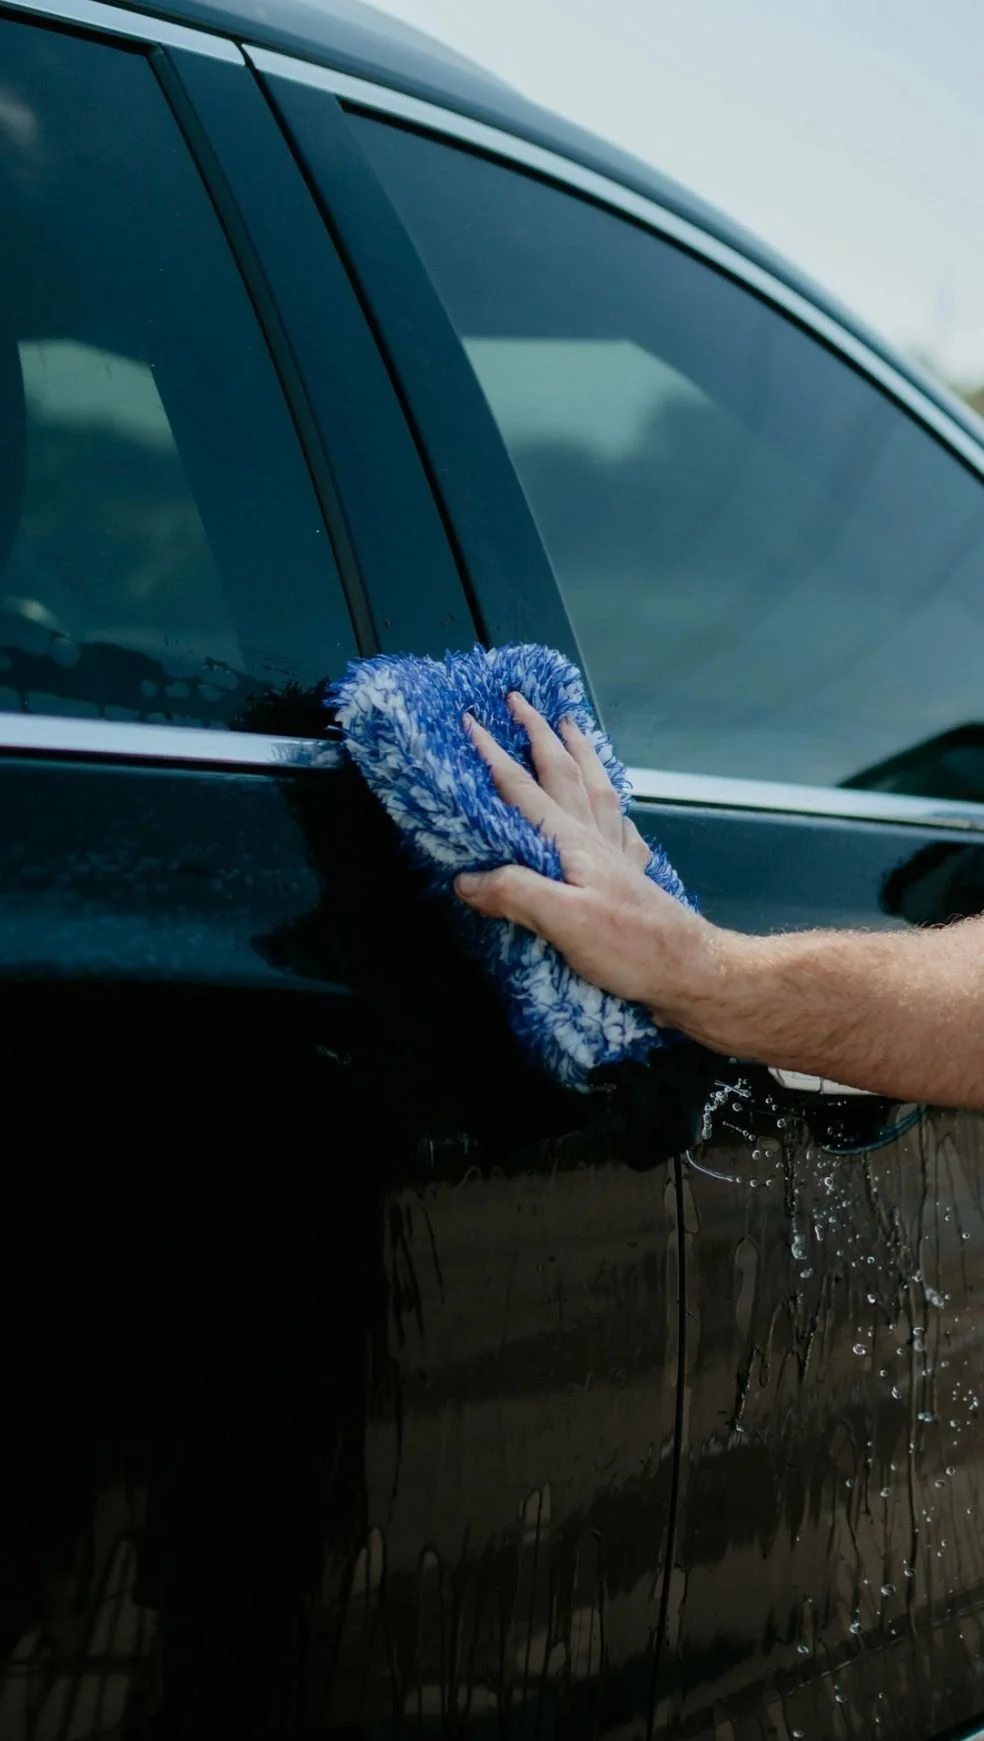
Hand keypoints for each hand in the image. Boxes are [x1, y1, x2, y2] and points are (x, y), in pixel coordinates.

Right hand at [454, 693, 718, 1019]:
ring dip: (580, 755)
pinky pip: (622, 829)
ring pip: (596, 790)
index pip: (523, 789)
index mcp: (571, 843)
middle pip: (563, 773)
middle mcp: (594, 840)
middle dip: (539, 733)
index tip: (472, 722)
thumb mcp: (561, 921)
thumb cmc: (630, 948)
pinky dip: (614, 810)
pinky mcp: (633, 879)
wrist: (691, 972)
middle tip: (519, 702)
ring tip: (571, 728)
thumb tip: (466, 879)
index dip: (495, 755)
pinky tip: (616, 812)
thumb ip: (513, 892)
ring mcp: (618, 856)